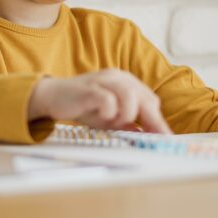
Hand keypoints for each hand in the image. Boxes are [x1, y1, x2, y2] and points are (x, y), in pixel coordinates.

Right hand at [28, 70, 171, 133]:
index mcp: (126, 82)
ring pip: (130, 96)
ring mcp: (104, 80)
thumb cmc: (84, 106)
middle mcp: (118, 77)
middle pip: (145, 98)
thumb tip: (148, 135)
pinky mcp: (90, 88)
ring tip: (116, 123)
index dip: (158, 120)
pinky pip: (108, 100)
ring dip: (128, 115)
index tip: (164, 138)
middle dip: (153, 122)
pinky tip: (102, 116)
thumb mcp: (109, 118)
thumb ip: (128, 123)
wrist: (53, 96)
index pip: (150, 100)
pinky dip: (109, 112)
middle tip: (158, 139)